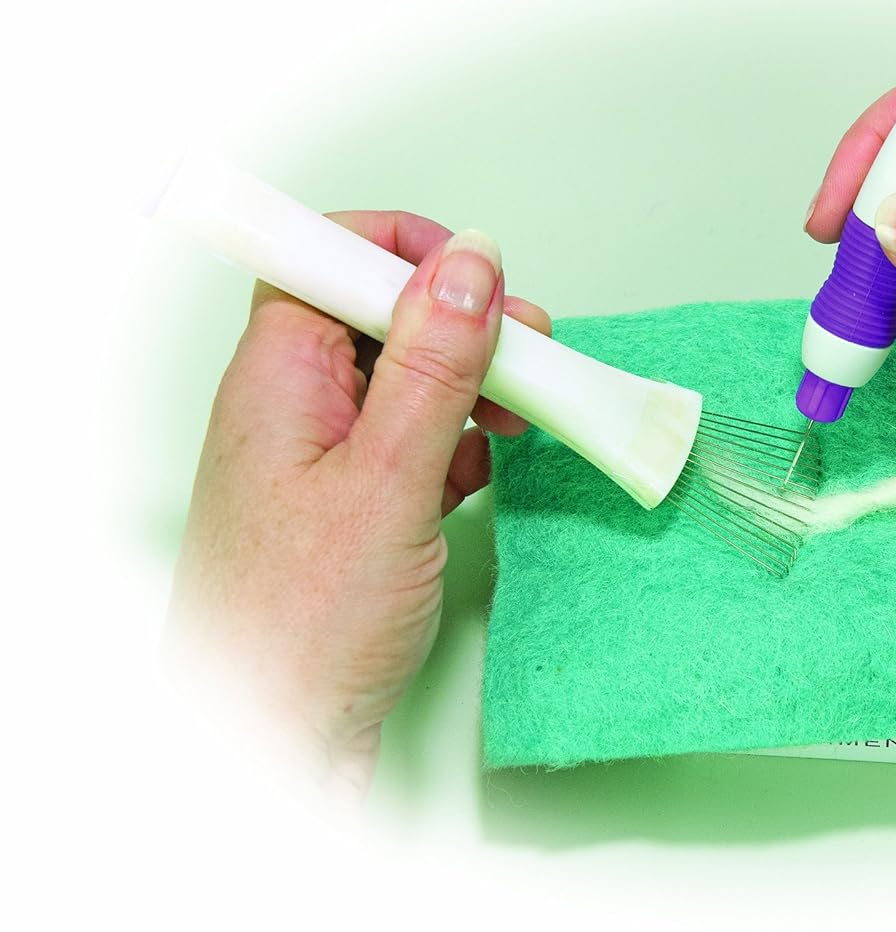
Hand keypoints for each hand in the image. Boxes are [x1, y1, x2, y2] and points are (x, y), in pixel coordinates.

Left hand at [168, 211, 550, 795]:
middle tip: (528, 352)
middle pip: (382, 315)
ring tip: (520, 414)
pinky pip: (414, 436)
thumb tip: (468, 266)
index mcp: (280, 376)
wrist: (276, 736)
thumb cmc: (301, 627)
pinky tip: (482, 467)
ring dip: (471, 386)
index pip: (332, 258)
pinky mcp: (353, 498)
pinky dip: (460, 442)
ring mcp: (324, 452)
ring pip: (407, 378)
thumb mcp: (389, 480)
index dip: (408, 252)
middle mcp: (295, 403)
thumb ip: (433, 366)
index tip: (481, 276)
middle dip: (463, 324)